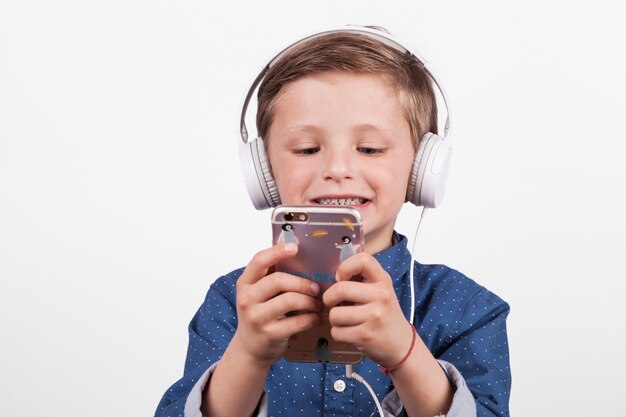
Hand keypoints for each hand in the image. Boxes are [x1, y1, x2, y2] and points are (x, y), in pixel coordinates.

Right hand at [233, 242, 321, 367]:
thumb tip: (300, 257)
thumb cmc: (260, 313)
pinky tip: (315, 317)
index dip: (277, 252)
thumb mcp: (258, 293)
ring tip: (317, 304)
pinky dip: (311, 318)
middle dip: (302, 283)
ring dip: (310, 301)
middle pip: (278, 280)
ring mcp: (256, 317)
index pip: (258, 261)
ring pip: (290, 300)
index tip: (295, 248)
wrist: (250, 347)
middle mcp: (247, 298)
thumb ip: (271, 276)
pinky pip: (297, 322)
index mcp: (245, 283)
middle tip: (316, 288)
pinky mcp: (269, 334)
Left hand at [322, 252, 413, 366]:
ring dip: (334, 318)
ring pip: (334, 314)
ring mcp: (374, 317)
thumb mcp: (379, 289)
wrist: (400, 342)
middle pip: (340, 289)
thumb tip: (333, 273)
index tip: (341, 278)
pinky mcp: (365, 336)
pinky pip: (336, 332)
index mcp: (382, 280)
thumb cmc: (384, 313)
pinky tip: (350, 331)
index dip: (345, 267)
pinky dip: (338, 333)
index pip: (363, 260)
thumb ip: (361, 278)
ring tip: (345, 319)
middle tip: (333, 302)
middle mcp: (381, 296)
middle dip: (329, 298)